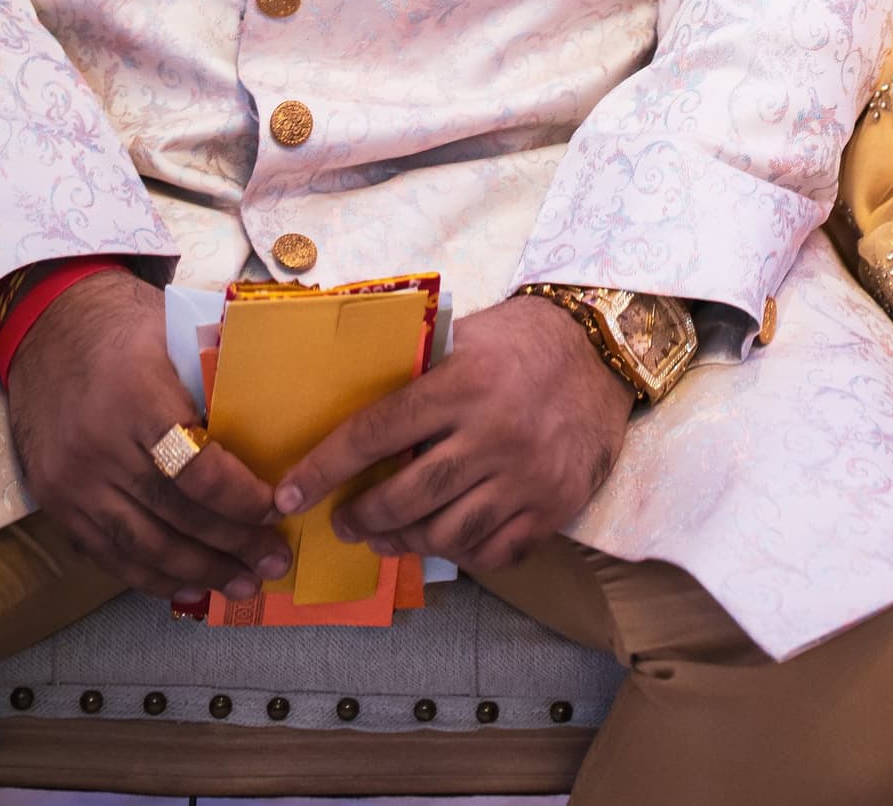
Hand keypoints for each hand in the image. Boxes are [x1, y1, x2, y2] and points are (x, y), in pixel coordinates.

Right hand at [6, 268, 287, 600]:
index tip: (279, 509)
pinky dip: (150, 576)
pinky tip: (188, 587)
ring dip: (197, 572)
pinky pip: (108, 554)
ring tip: (243, 582)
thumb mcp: (177, 330)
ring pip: (142, 546)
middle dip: (231, 545)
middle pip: (174, 515)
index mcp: (136, 397)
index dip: (241, 499)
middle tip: (275, 560)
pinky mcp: (56, 503)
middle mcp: (99, 448)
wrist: (46, 328)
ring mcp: (72, 483)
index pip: (197, 468)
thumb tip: (281, 414)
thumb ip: (219, 372)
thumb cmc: (127, 326)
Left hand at [274, 293, 634, 576]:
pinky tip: (444, 541)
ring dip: (405, 542)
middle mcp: (494, 432)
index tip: (290, 495)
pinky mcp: (553, 506)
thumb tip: (349, 410)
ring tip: (386, 537)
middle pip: (408, 496)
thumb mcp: (466, 338)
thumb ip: (416, 373)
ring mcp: (527, 475)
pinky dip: (462, 555)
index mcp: (463, 382)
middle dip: (363, 517)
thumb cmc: (522, 340)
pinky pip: (494, 552)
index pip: (376, 432)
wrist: (603, 351)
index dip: (325, 468)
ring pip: (446, 533)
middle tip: (344, 523)